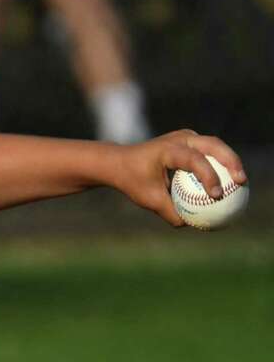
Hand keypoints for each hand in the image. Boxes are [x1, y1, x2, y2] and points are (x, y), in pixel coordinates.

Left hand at [115, 130, 247, 226]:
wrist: (120, 162)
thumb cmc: (133, 180)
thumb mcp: (148, 199)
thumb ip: (169, 211)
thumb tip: (190, 224)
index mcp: (168, 149)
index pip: (194, 160)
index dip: (209, 176)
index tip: (216, 195)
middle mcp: (180, 139)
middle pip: (213, 145)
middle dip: (231, 161)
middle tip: (241, 181)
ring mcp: (187, 138)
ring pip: (215, 146)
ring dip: (230, 161)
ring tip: (241, 182)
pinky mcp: (191, 142)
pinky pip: (210, 152)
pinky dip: (220, 164)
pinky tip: (229, 182)